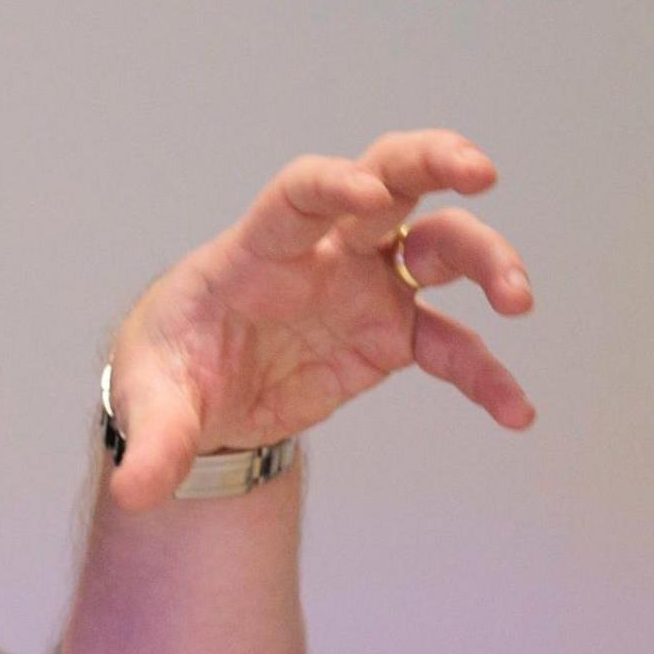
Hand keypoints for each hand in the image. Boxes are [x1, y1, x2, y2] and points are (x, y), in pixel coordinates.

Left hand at [103, 129, 536, 511]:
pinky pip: (450, 346)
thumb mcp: (150, 403)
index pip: (297, 195)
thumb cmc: (168, 371)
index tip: (366, 191)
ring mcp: (364, 287)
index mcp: (257, 250)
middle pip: (387, 180)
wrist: (198, 399)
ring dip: (486, 260)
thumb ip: (155, 441)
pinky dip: (485, 373)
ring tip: (519, 300)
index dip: (331, 185)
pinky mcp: (391, 337)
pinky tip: (515, 410)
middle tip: (482, 172)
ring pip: (439, 248)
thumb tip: (134, 491)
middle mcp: (322, 253)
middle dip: (433, 161)